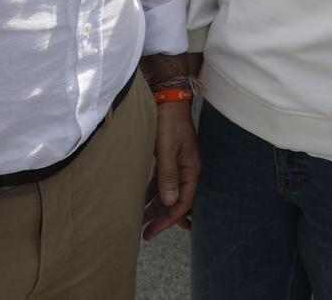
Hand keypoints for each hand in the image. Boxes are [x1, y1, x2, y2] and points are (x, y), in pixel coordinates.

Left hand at [142, 101, 199, 239]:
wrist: (167, 97)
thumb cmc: (169, 121)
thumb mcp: (168, 149)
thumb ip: (168, 175)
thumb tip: (170, 202)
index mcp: (190, 169)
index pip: (183, 202)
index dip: (168, 219)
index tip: (152, 231)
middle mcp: (185, 170)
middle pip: (175, 201)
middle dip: (161, 218)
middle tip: (145, 234)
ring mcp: (176, 164)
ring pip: (166, 193)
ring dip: (155, 208)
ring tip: (140, 222)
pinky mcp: (166, 158)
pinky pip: (159, 183)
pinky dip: (151, 194)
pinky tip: (141, 201)